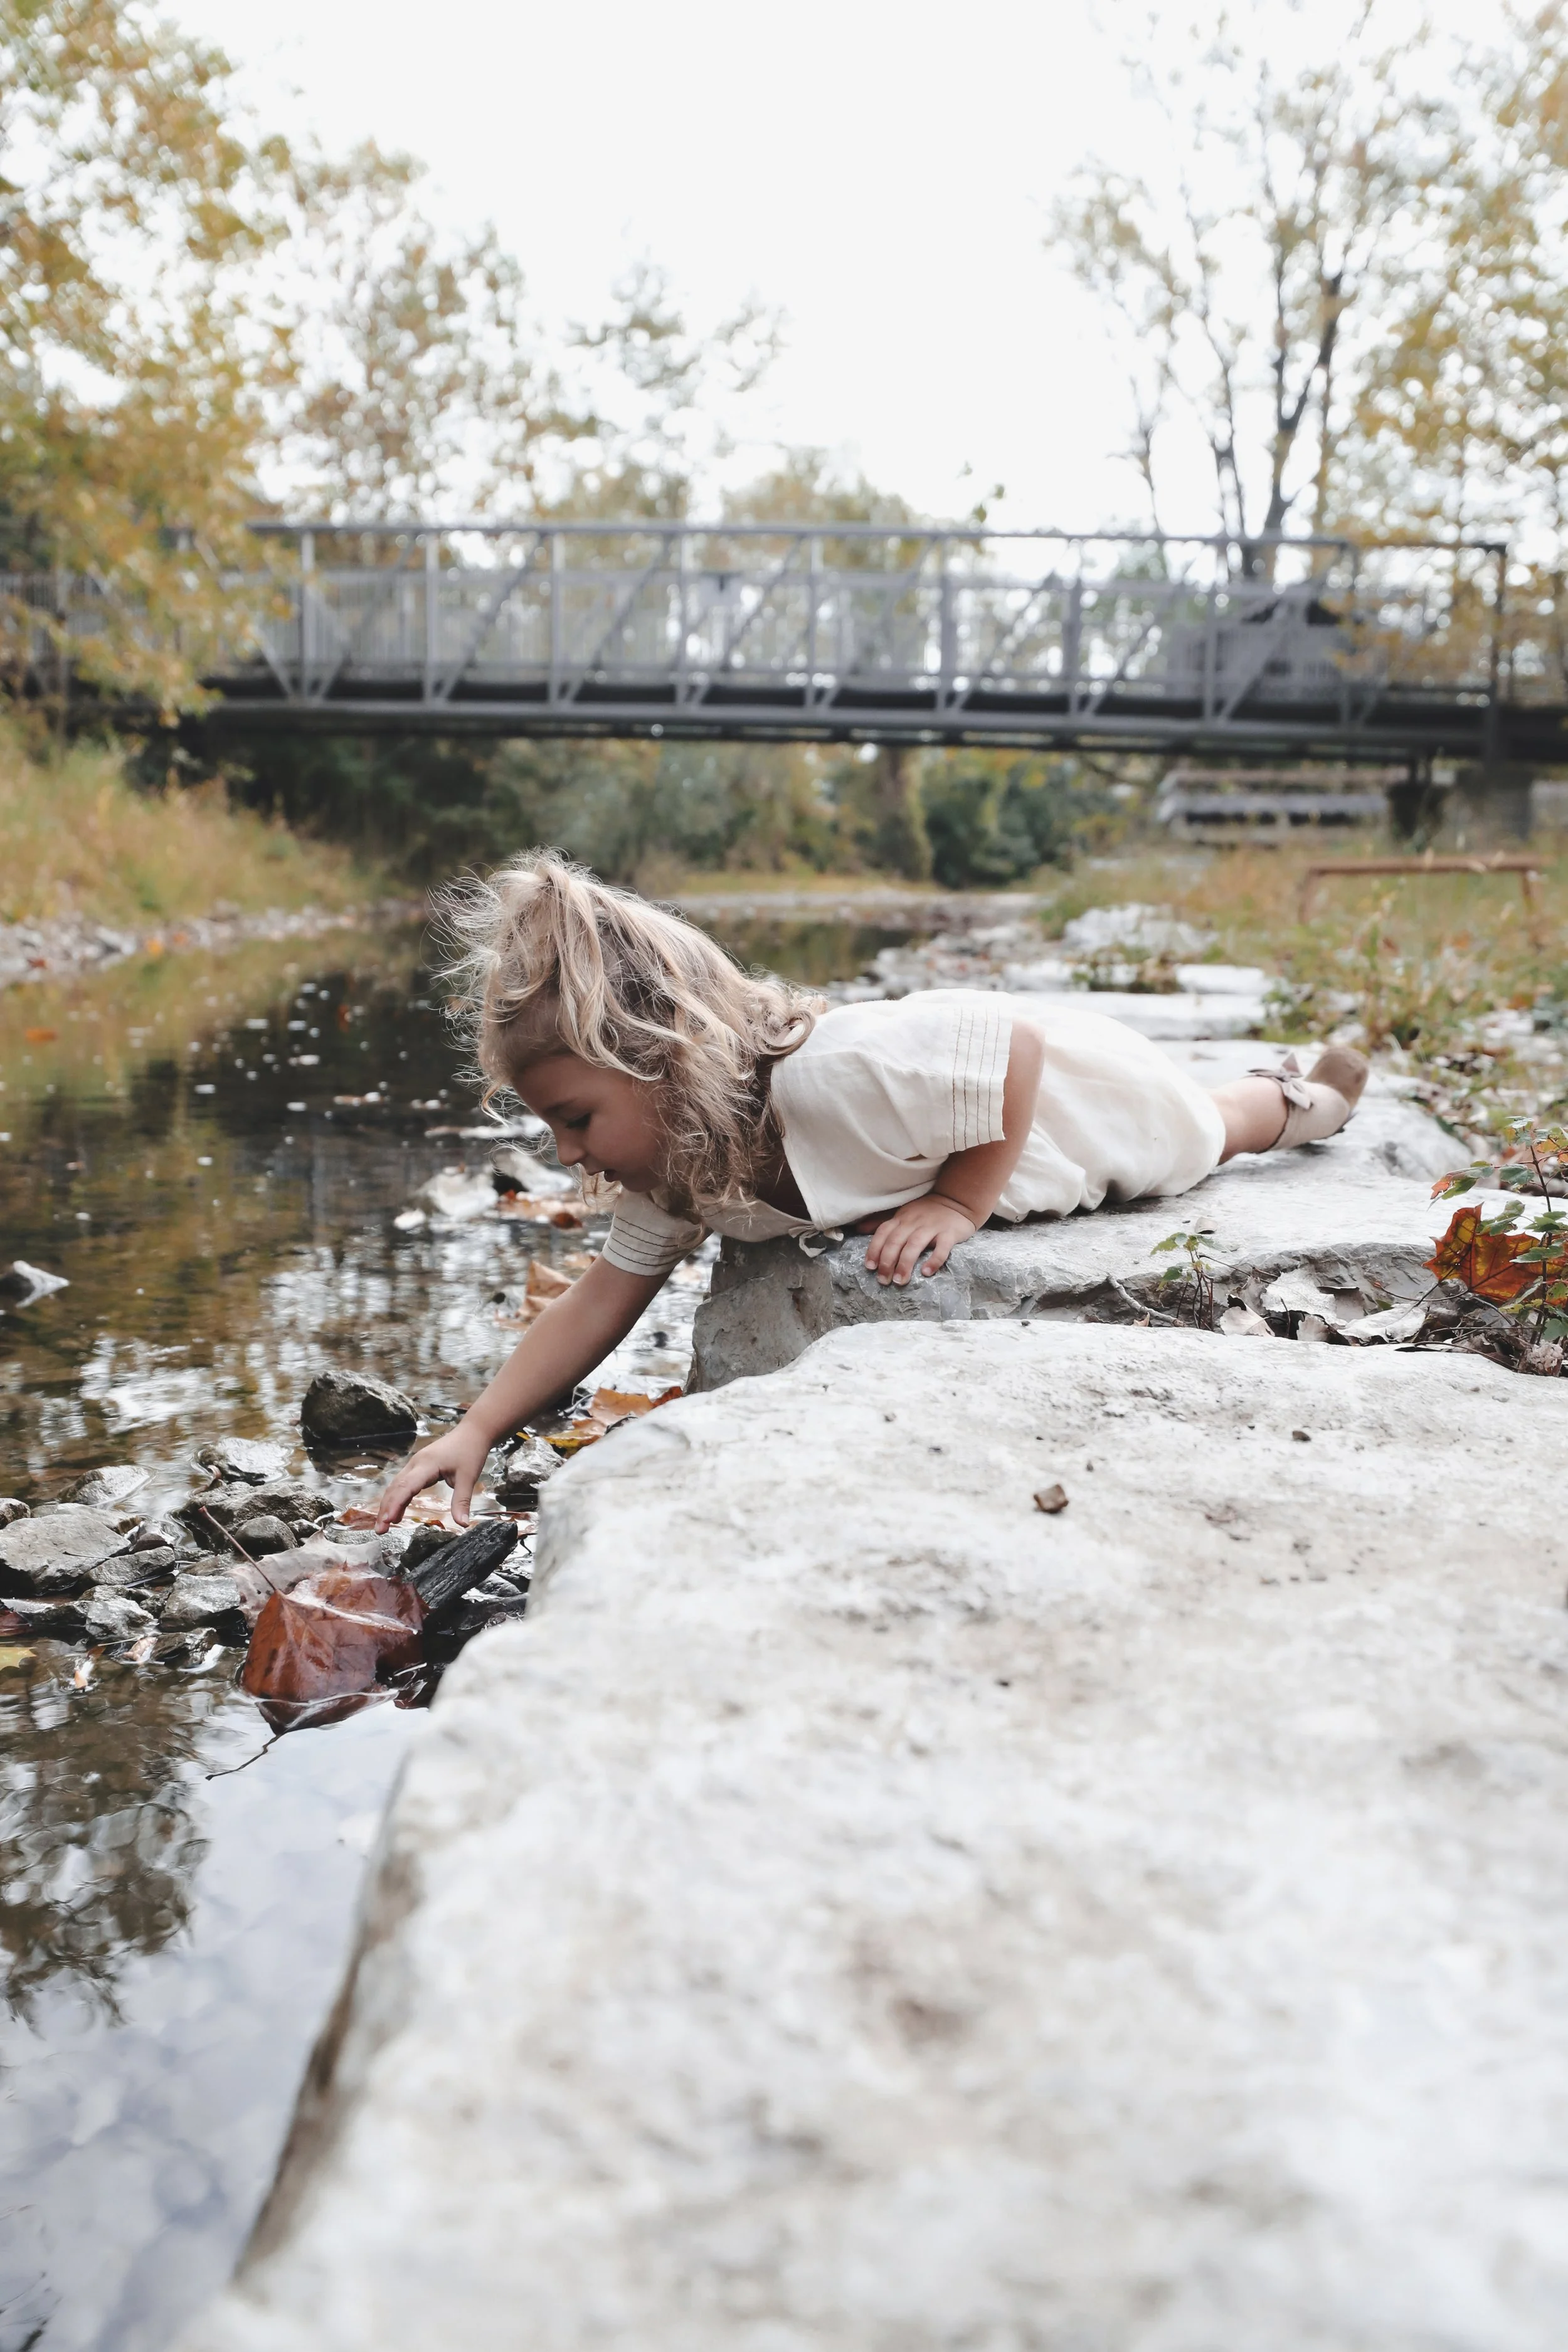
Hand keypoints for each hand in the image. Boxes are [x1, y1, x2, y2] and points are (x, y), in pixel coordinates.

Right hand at [375, 1419, 493, 1532]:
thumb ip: (462, 1501)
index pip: (406, 1486)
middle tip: (380, 1530)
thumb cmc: (470, 1451)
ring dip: (388, 1505)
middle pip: (395, 1487)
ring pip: (396, 1486)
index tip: (387, 1520)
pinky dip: (397, 1499)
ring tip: (383, 1526)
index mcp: (427, 1464)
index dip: (395, 1504)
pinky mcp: (418, 1468)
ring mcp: (415, 1465)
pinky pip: (403, 1484)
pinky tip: (396, 1514)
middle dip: (385, 1509)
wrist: (472, 1432)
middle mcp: (416, 1464)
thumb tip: (462, 1524)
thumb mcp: (468, 1477)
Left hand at [859, 1194, 977, 1286]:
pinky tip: (926, 1272)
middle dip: (887, 1262)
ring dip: (905, 1263)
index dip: (874, 1250)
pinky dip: (934, 1260)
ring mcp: (932, 1227)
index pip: (883, 1233)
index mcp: (901, 1218)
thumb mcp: (903, 1213)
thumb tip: (859, 1229)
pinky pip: (942, 1247)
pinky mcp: (949, 1233)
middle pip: (896, 1241)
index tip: (870, 1267)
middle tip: (883, 1280)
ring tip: (900, 1281)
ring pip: (914, 1245)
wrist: (957, 1202)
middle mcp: (914, 1222)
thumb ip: (882, 1222)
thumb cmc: (926, 1211)